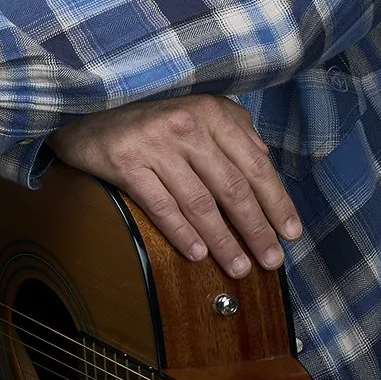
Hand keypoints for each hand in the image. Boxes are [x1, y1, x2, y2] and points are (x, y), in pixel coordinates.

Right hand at [51, 95, 301, 276]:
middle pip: (232, 188)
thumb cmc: (153, 121)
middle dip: (256, 229)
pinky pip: (161, 207)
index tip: (291, 233)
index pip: (255, 165)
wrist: (89, 116)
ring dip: (223, 241)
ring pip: (200, 203)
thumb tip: (266, 161)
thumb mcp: (199, 112)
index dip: (276, 202)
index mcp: (213, 113)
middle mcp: (188, 126)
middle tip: (271, 260)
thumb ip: (235, 130)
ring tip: (239, 267)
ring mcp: (156, 145)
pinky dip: (182, 234)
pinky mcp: (127, 163)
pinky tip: (198, 255)